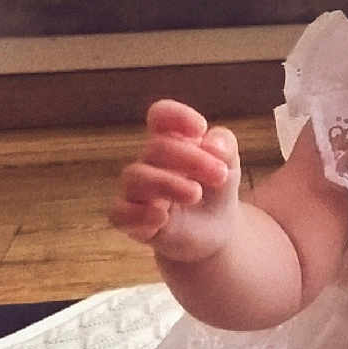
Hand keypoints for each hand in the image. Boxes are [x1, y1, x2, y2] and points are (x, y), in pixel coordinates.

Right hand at [110, 100, 240, 264]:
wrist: (217, 232)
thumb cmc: (216, 189)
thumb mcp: (229, 163)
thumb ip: (224, 145)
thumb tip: (210, 143)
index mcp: (171, 140)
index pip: (159, 116)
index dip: (175, 116)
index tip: (201, 129)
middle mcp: (149, 162)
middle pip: (156, 148)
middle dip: (191, 159)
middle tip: (220, 175)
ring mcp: (137, 191)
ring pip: (135, 177)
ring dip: (167, 183)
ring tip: (195, 194)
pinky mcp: (132, 221)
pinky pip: (119, 214)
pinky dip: (138, 214)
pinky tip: (162, 217)